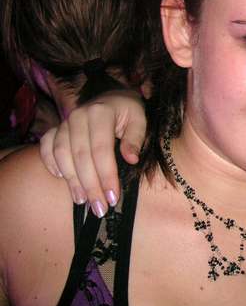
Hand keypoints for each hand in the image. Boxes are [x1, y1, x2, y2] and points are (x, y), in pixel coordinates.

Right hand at [39, 89, 146, 216]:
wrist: (112, 98)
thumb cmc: (129, 113)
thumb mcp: (140, 120)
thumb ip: (136, 138)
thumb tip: (131, 159)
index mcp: (101, 112)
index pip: (101, 149)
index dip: (106, 174)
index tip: (113, 197)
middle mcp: (79, 116)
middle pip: (81, 156)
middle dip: (90, 185)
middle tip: (99, 208)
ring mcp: (65, 122)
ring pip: (62, 154)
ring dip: (71, 180)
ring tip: (82, 200)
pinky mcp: (55, 129)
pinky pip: (46, 146)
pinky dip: (49, 162)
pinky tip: (60, 178)